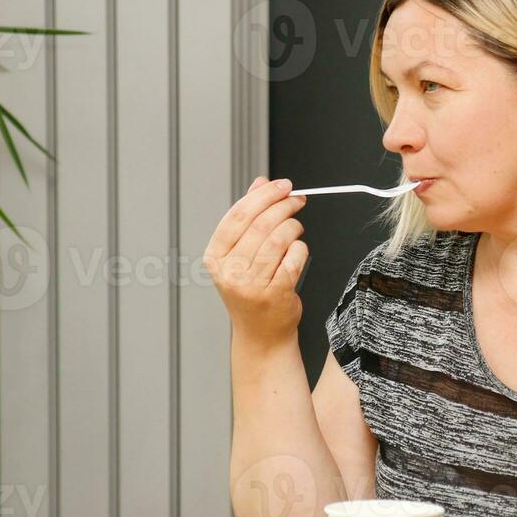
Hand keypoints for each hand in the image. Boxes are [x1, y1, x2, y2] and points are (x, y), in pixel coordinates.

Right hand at [203, 176, 308, 346]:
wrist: (260, 333)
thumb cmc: (251, 288)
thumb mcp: (241, 253)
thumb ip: (249, 217)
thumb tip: (260, 183)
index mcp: (215, 257)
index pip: (237, 216)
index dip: (263, 196)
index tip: (281, 185)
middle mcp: (230, 272)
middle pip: (260, 224)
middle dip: (283, 206)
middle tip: (296, 199)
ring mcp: (251, 285)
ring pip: (279, 239)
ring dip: (293, 226)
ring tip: (296, 227)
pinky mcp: (275, 294)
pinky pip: (294, 258)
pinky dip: (300, 248)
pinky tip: (298, 250)